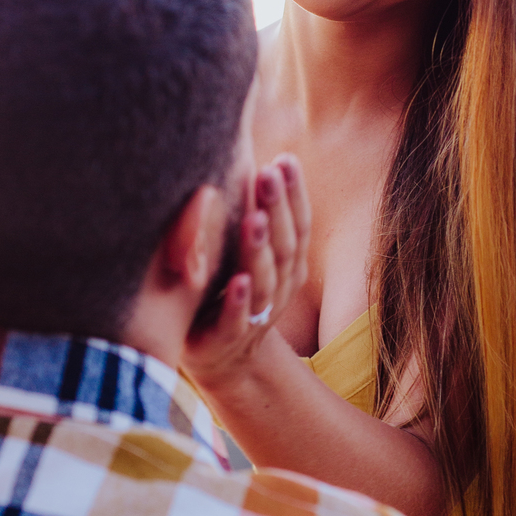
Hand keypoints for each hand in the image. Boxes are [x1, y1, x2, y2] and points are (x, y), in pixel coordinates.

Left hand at [183, 156, 310, 390]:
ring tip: (254, 219)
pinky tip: (237, 282)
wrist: (218, 360)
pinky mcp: (224, 340)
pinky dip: (239, 302)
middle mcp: (278, 289)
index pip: (298, 226)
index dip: (294, 195)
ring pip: (264, 281)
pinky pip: (235, 321)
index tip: (284, 161)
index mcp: (286, 265)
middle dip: (278, 210)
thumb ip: (249, 214)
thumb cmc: (225, 291)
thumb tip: (241, 155)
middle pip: (284, 247)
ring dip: (260, 250)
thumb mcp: (240, 251)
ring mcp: (254, 316)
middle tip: (266, 175)